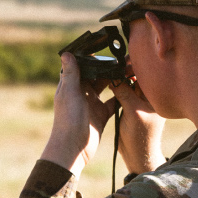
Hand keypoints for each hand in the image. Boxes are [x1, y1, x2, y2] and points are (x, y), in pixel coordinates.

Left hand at [41, 53, 117, 177]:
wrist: (74, 148)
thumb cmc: (69, 119)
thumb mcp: (70, 93)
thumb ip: (71, 73)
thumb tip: (66, 52)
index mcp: (72, 86)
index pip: (81, 67)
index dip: (90, 58)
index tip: (103, 49)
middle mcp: (81, 93)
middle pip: (95, 75)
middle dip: (106, 67)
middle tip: (122, 59)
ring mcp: (92, 104)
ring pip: (105, 87)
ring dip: (115, 79)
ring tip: (128, 69)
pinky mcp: (101, 115)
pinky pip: (113, 102)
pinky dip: (120, 96)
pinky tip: (131, 88)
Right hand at [110, 70, 165, 174]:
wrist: (137, 155)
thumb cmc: (140, 136)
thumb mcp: (132, 112)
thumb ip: (124, 92)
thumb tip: (114, 75)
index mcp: (155, 96)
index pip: (146, 75)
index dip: (135, 66)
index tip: (121, 61)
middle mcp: (148, 96)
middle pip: (137, 76)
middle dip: (126, 69)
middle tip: (113, 64)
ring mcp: (139, 101)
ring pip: (129, 83)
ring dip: (120, 77)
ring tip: (109, 70)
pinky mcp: (130, 105)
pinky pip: (123, 91)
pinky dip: (117, 86)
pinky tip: (108, 82)